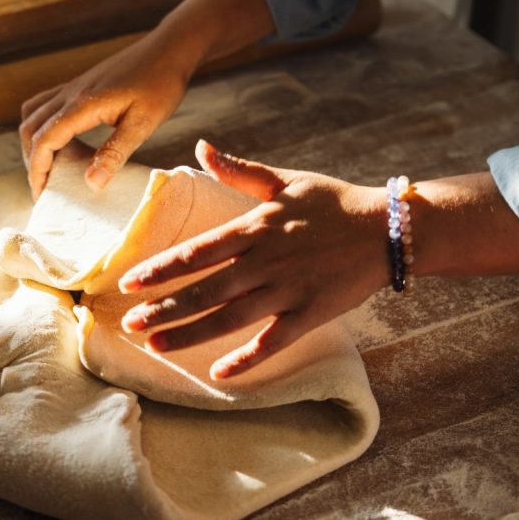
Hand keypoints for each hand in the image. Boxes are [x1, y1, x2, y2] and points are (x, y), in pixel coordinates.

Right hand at [19, 32, 193, 199]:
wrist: (169, 49)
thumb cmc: (161, 84)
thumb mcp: (143, 122)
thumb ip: (116, 152)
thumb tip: (92, 184)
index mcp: (83, 104)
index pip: (44, 140)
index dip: (37, 170)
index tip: (42, 195)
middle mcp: (70, 93)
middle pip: (31, 128)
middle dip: (31, 161)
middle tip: (44, 187)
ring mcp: (73, 87)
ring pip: (33, 114)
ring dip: (32, 142)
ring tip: (47, 167)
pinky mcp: (79, 85)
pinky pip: (45, 103)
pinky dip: (41, 125)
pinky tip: (59, 141)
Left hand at [118, 140, 389, 380]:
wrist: (389, 229)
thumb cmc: (333, 203)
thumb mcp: (284, 181)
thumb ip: (238, 170)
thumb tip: (201, 146)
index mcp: (255, 228)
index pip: (197, 252)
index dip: (160, 269)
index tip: (128, 282)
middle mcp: (265, 261)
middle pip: (204, 289)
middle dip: (163, 307)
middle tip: (128, 322)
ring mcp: (287, 290)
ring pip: (229, 318)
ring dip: (190, 334)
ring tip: (155, 345)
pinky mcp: (310, 314)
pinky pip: (273, 341)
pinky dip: (247, 358)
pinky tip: (218, 373)